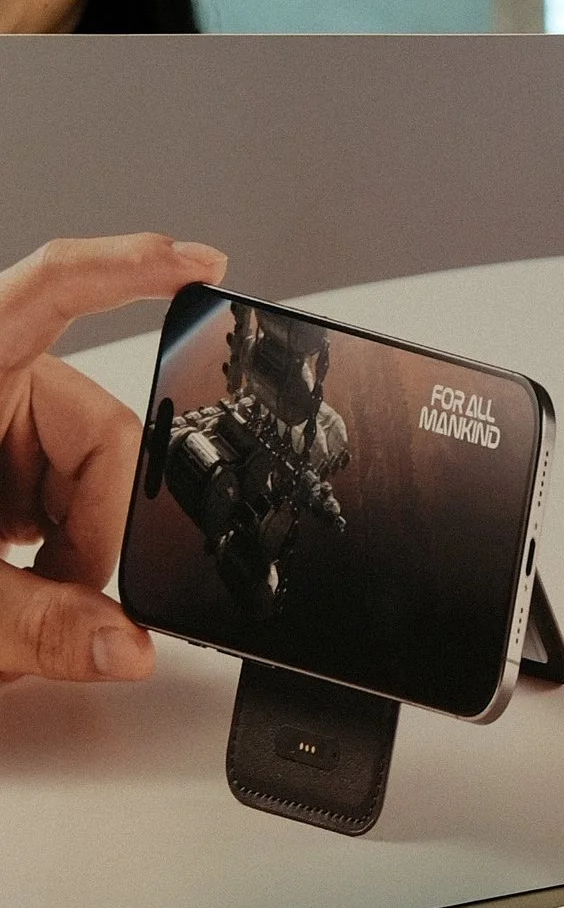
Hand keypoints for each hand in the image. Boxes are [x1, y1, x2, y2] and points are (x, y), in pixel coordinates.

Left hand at [0, 233, 225, 686]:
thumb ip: (36, 622)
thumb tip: (122, 645)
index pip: (54, 288)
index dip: (132, 266)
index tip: (199, 263)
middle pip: (104, 435)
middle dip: (93, 532)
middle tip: (53, 599)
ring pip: (94, 484)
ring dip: (70, 556)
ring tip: (16, 609)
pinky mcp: (2, 472)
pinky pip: (67, 503)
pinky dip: (54, 556)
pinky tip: (17, 587)